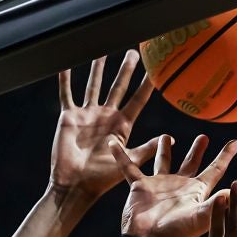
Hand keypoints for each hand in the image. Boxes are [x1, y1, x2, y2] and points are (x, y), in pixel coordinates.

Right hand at [51, 52, 154, 200]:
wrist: (75, 185)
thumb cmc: (102, 179)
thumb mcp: (129, 161)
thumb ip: (147, 148)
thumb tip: (171, 139)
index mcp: (122, 126)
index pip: (138, 100)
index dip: (146, 84)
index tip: (154, 69)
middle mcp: (106, 117)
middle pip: (118, 87)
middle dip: (125, 70)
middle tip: (133, 52)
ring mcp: (87, 115)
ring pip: (93, 85)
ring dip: (97, 69)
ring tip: (102, 51)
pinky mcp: (69, 117)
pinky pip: (67, 94)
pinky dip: (65, 79)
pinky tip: (65, 64)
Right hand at [113, 134, 236, 236]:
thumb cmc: (177, 233)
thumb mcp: (202, 218)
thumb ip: (221, 204)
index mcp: (197, 192)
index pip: (215, 171)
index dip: (225, 156)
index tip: (236, 142)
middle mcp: (180, 187)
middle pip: (192, 164)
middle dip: (198, 150)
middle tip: (204, 136)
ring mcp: (159, 186)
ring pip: (163, 162)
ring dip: (164, 149)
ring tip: (167, 137)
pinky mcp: (139, 187)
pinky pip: (129, 166)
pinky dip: (120, 155)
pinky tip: (113, 143)